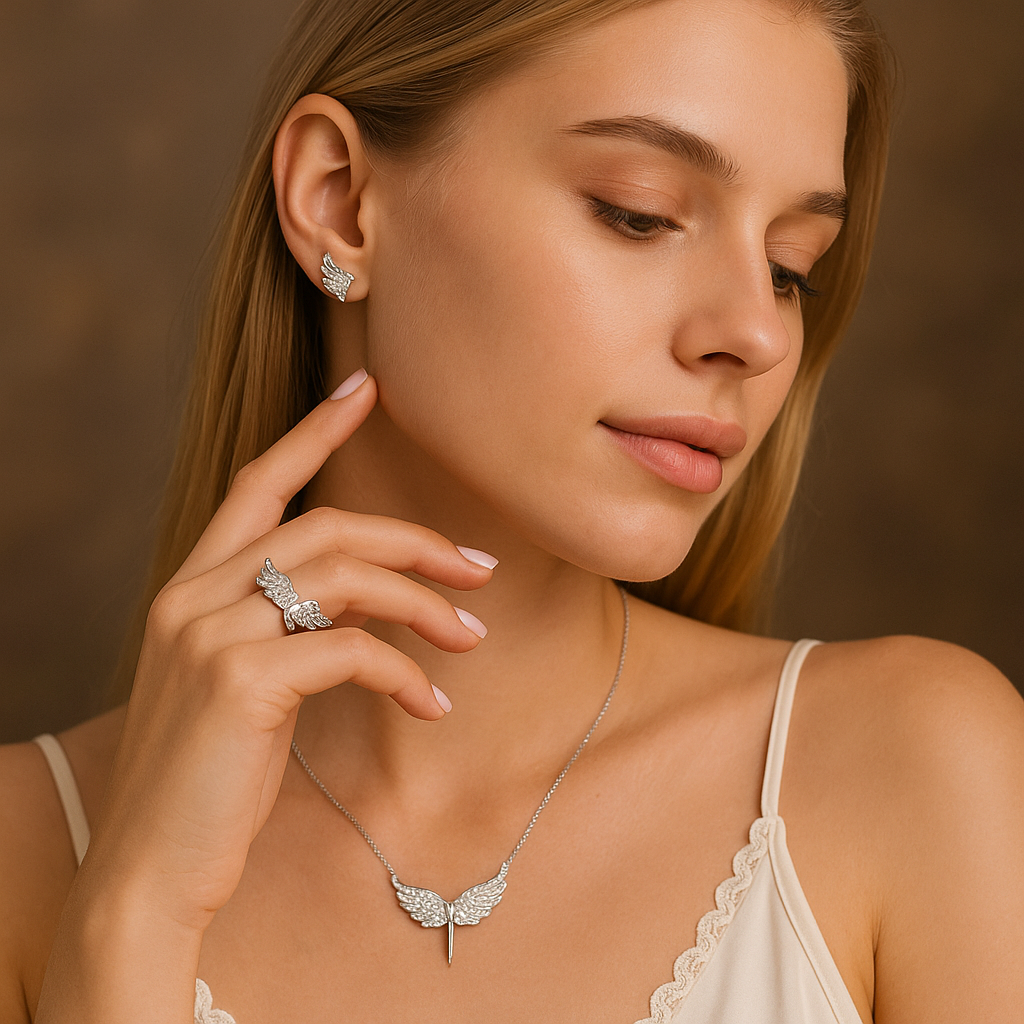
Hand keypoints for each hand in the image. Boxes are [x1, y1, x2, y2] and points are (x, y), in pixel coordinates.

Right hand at [83, 370, 494, 933]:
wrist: (153, 868)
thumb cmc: (208, 776)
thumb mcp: (244, 682)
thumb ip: (288, 624)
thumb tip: (370, 598)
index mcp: (191, 588)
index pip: (258, 483)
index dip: (314, 431)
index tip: (366, 388)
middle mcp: (193, 595)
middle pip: (327, 527)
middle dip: (413, 540)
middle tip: (480, 566)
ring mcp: (211, 634)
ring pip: (346, 577)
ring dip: (424, 603)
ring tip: (472, 637)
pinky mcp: (241, 681)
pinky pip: (352, 649)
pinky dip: (406, 672)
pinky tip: (434, 705)